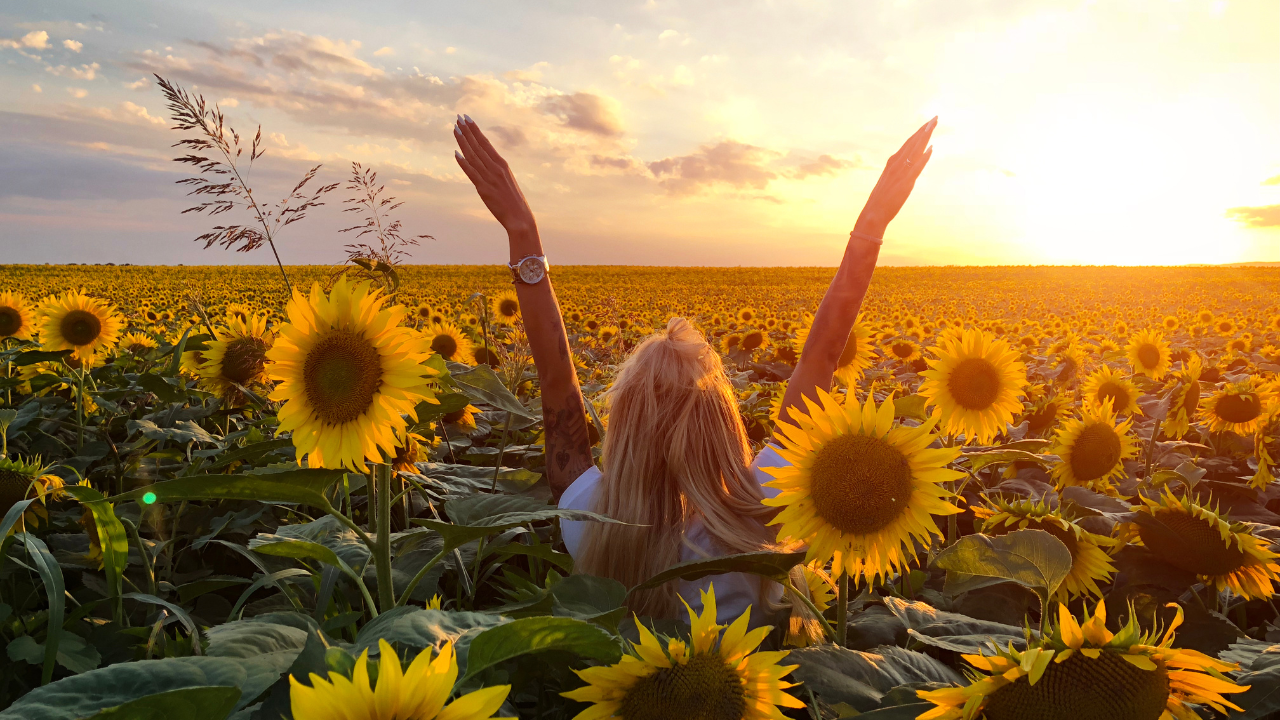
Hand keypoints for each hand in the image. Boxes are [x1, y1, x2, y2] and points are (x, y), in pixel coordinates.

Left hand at [453, 115, 537, 237]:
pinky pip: (472, 173)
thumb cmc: (514, 202)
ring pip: (473, 156)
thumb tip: (484, 164)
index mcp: (502, 164)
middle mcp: (496, 168)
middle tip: (458, 117)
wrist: (520, 218)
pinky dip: (463, 162)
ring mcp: (490, 178)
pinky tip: (456, 153)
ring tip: (454, 129)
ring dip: (463, 141)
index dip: (475, 130)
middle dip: (467, 131)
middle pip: (478, 146)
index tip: (467, 119)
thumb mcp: (507, 181)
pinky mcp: (484, 189)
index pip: (486, 143)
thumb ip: (496, 172)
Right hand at [854, 116, 935, 237]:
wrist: (873, 214)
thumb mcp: (889, 182)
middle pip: (912, 143)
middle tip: (935, 117)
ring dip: (925, 137)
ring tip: (934, 125)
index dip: (919, 133)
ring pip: (914, 150)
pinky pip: (916, 167)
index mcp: (892, 163)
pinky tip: (931, 148)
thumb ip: (899, 173)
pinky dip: (923, 157)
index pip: (908, 144)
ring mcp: (900, 172)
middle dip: (924, 129)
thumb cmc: (881, 200)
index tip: (928, 123)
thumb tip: (909, 167)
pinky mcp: (905, 183)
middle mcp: (896, 164)